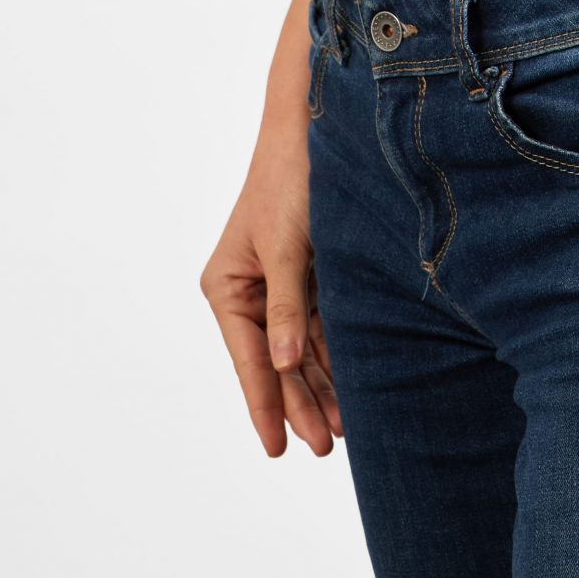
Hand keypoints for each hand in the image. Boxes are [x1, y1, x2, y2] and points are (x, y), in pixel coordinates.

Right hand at [199, 138, 343, 457]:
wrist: (317, 128)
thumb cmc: (291, 181)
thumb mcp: (286, 247)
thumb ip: (286, 308)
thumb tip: (281, 364)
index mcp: (227, 286)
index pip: (248, 359)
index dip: (264, 405)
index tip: (277, 449)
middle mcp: (250, 291)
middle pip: (275, 361)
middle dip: (299, 404)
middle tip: (327, 446)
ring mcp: (281, 286)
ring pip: (301, 350)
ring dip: (321, 385)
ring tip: (344, 428)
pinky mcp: (310, 275)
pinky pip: (321, 326)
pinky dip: (334, 355)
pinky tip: (351, 385)